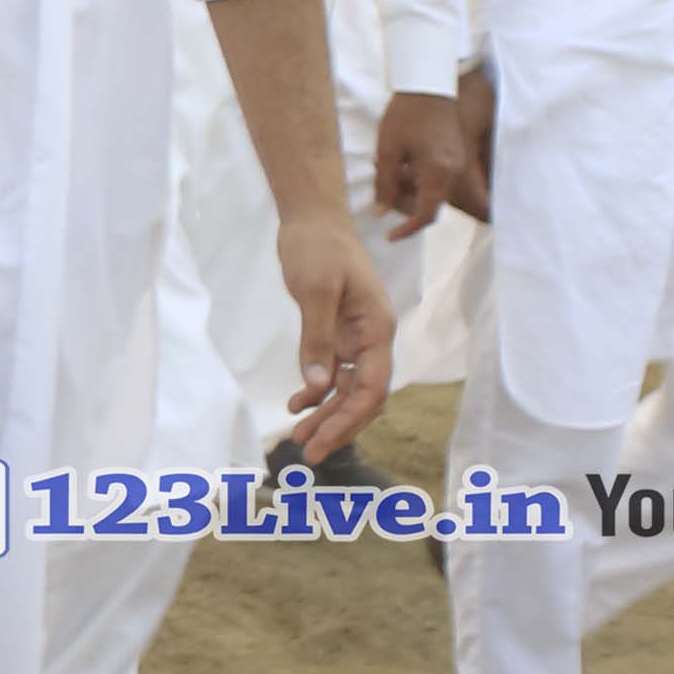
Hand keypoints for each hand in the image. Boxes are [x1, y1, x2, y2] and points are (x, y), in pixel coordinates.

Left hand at [274, 202, 395, 462]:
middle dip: (337, 426)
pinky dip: (317, 392)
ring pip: (348, 389)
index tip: (322, 441)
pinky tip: (297, 405)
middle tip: (307, 453)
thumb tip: (317, 386)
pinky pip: (334, 373)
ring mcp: (356, 338)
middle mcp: (372, 338)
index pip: (372, 387)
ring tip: (297, 436)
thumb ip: (317, 338)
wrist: (313, 220)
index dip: (349, 419)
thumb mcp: (316, 290)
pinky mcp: (338, 334)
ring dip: (326, 414)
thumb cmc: (319, 248)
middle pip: (363, 396)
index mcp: (377, 329)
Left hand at [372, 87, 473, 236]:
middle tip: (382, 189)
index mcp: (438, 171)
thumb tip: (380, 212)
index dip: (408, 229)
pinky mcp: (456, 155)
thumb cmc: (406, 113)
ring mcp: (458, 163)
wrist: (429, 83)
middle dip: (404, 204)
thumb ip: (385, 184)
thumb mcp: (387, 149)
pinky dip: (418, 179)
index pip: (426, 214)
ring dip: (410, 190)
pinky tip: (401, 164)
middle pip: (430, 204)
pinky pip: (437, 178)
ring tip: (387, 170)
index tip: (389, 235)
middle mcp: (453, 171)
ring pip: (433, 192)